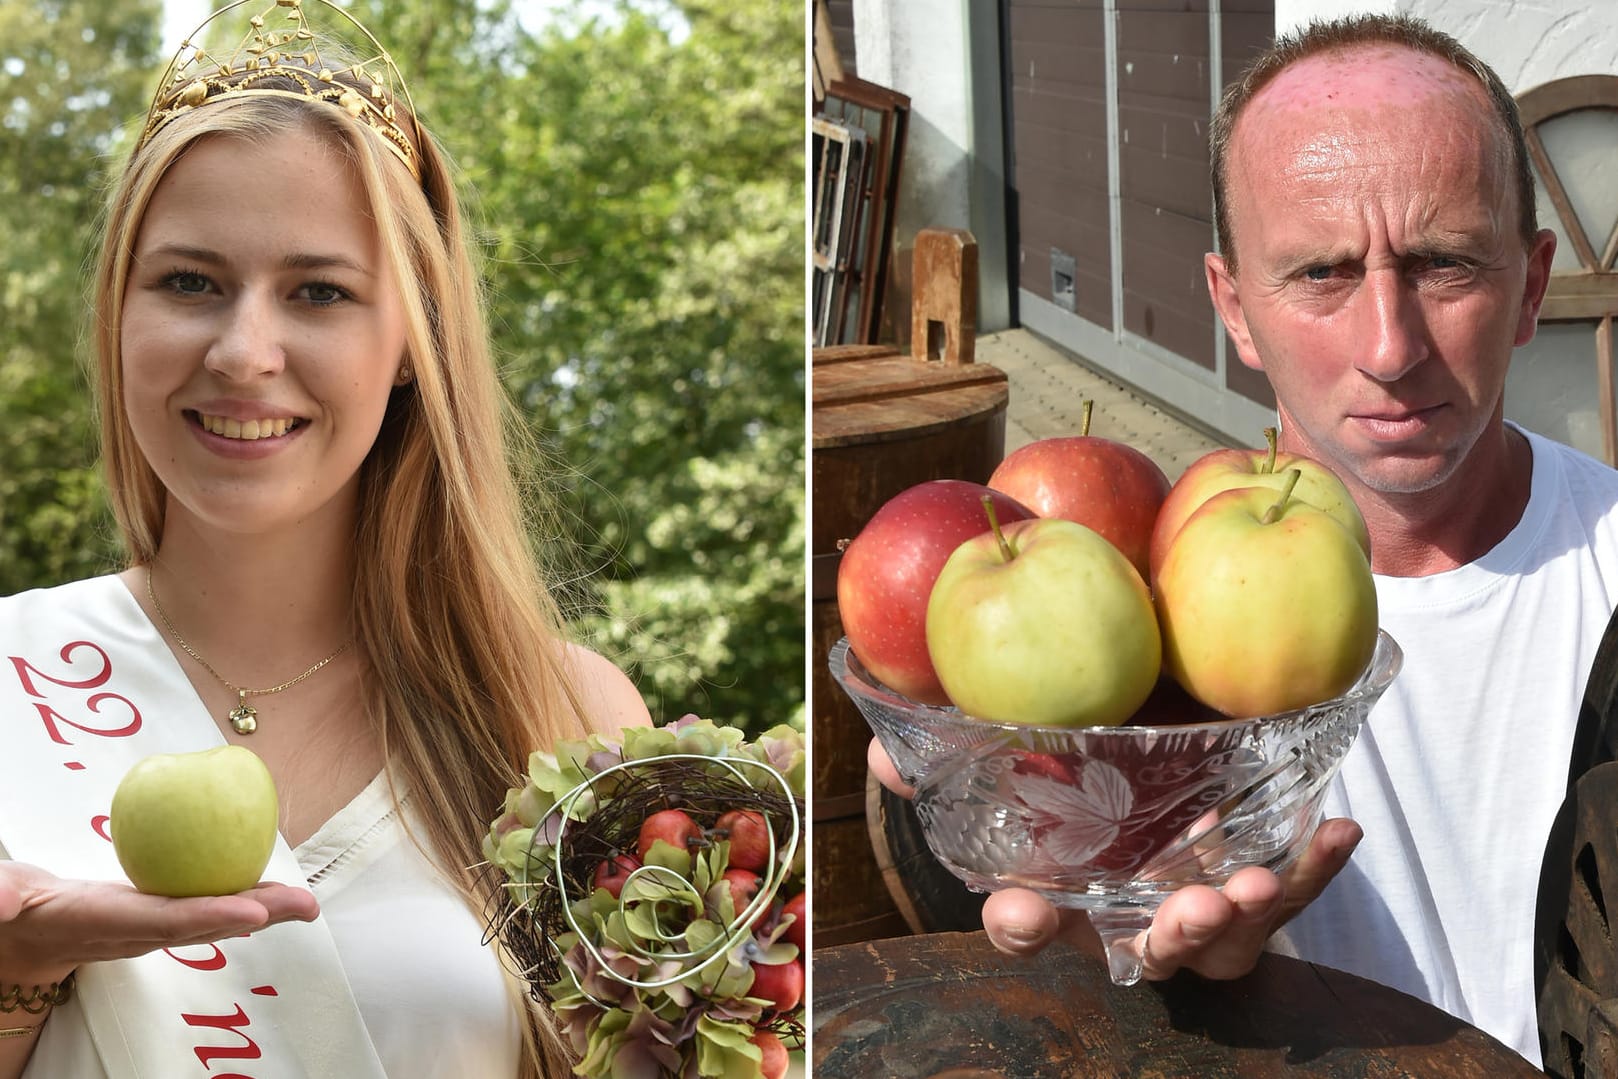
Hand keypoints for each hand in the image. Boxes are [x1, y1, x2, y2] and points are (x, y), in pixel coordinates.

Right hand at [0, 861, 318, 982]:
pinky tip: (275, 889)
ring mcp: (151, 926)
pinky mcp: (158, 915)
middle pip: (206, 923)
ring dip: (263, 910)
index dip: (211, 918)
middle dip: (258, 916)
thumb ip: (1, 898)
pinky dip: (244, 896)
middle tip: (306, 906)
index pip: (164, 920)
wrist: (22, 935)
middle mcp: (137, 930)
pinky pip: (207, 905)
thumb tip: (1, 902)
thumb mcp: (1, 901)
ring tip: (307, 902)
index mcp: (104, 920)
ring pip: (215, 918)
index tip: (255, 913)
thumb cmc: (12, 911)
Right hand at [867, 735, 1360, 979]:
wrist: (1164, 768)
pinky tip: (1340, 830)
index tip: (1023, 908)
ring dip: (1246, 916)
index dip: (1022, 925)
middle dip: (1170, 936)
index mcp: (1062, 898)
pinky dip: (1316, 868)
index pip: (1028, 926)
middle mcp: (1132, 919)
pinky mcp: (1259, 888)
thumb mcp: (1007, 765)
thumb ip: (947, 757)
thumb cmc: (1070, 778)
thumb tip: (885, 757)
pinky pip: (1293, 890)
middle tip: (1188, 907)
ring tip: (1256, 881)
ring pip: (1227, 942)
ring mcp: (1200, 912)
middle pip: (1149, 950)